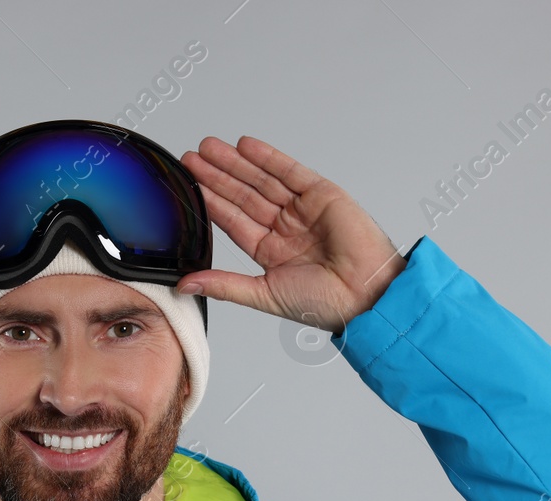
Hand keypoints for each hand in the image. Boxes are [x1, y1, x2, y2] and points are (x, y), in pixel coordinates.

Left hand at [177, 135, 404, 334]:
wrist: (365, 294)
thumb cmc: (323, 303)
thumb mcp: (263, 294)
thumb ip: (224, 285)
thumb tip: (186, 285)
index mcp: (271, 252)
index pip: (234, 221)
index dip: (211, 201)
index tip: (189, 185)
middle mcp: (286, 228)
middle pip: (244, 196)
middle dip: (217, 175)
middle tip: (191, 157)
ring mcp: (303, 209)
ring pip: (262, 180)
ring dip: (236, 162)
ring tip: (209, 147)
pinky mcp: (322, 194)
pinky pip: (290, 171)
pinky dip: (268, 157)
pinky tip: (245, 146)